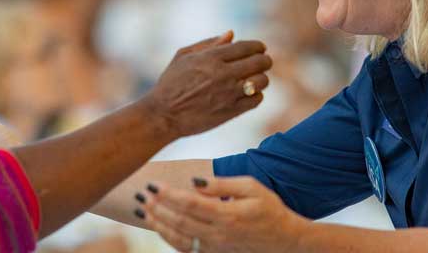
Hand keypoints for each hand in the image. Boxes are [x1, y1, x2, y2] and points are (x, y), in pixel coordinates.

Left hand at [138, 177, 308, 252]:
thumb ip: (222, 185)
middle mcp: (218, 235)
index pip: (190, 204)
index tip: (153, 184)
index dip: (168, 194)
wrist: (284, 242)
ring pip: (178, 238)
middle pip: (179, 221)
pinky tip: (159, 226)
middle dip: (157, 208)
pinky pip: (185, 248)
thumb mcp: (252, 188)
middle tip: (142, 194)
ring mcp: (215, 248)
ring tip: (144, 210)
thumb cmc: (270, 209)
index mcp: (228, 215)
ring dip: (158, 224)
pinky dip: (168, 238)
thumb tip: (195, 182)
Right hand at [145, 31, 272, 137]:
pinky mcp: (231, 111)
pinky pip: (256, 100)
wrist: (163, 115)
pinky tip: (247, 94)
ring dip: (261, 79)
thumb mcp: (183, 56)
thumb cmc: (170, 83)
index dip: (258, 46)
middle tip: (262, 63)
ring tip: (254, 80)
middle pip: (260, 62)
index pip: (248, 47)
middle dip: (264, 60)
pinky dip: (256, 95)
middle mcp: (223, 73)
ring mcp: (229, 93)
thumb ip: (208, 43)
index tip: (259, 49)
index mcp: (212, 57)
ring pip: (262, 81)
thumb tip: (231, 34)